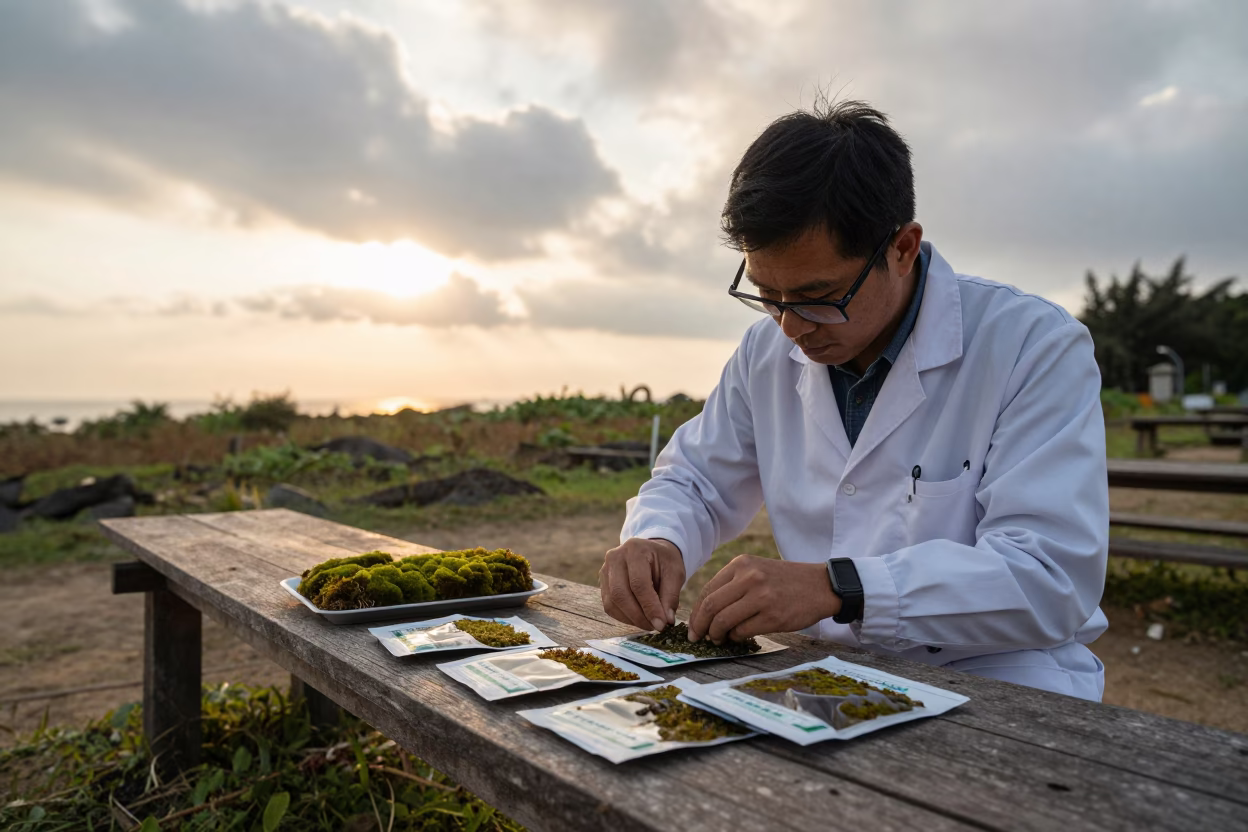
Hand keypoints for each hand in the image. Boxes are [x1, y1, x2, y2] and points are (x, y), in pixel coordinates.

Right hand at [599, 538, 685, 631]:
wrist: (652, 553)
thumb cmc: (664, 561)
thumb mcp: (675, 573)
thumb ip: (671, 595)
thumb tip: (666, 621)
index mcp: (635, 550)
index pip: (638, 583)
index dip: (649, 607)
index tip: (661, 624)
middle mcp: (615, 557)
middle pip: (620, 594)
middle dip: (638, 616)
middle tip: (655, 627)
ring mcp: (605, 570)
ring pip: (612, 603)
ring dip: (631, 619)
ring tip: (649, 624)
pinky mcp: (603, 583)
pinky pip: (609, 606)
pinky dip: (624, 617)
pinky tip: (639, 619)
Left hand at [687, 556, 840, 643]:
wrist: (820, 585)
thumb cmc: (785, 581)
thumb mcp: (757, 570)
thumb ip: (733, 584)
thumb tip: (705, 612)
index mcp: (742, 564)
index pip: (707, 591)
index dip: (696, 612)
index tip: (694, 626)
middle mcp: (749, 578)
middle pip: (710, 607)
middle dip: (700, 626)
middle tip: (698, 637)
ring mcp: (761, 597)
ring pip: (723, 621)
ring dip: (716, 634)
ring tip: (719, 639)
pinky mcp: (772, 616)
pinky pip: (742, 631)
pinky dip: (735, 638)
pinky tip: (738, 637)